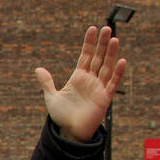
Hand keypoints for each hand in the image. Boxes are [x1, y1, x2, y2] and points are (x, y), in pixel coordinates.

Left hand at [34, 26, 126, 142]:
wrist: (69, 132)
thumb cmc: (62, 115)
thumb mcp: (51, 97)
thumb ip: (47, 82)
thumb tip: (38, 69)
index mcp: (78, 77)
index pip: (85, 56)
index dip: (89, 43)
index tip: (92, 29)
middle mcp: (90, 80)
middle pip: (98, 58)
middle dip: (102, 44)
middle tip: (106, 28)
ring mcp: (98, 88)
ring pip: (106, 67)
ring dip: (110, 54)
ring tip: (114, 39)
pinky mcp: (104, 98)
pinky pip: (112, 83)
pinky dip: (117, 73)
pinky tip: (121, 61)